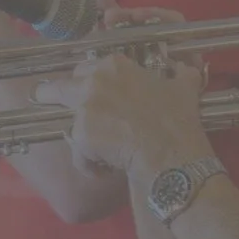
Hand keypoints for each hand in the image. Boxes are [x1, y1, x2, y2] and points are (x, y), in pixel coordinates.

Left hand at [64, 50, 207, 176]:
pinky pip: (79, 155)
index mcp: (114, 67)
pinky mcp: (81, 137)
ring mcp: (85, 110)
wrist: (171, 152)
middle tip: (55, 109)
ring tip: (101, 155)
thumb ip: (182, 74)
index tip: (87, 91)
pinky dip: (89, 165)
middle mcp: (93, 84)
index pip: (85, 68)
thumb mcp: (184, 89)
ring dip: (82, 140)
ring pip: (70, 126)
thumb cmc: (177, 118)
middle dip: (52, 97)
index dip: (86, 82)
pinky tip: (105, 171)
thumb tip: (186, 68)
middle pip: (58, 88)